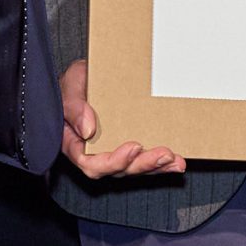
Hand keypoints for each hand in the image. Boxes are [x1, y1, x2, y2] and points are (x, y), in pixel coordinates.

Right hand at [57, 60, 182, 178]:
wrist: (86, 76)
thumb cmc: (74, 84)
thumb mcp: (69, 89)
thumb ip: (74, 108)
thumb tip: (88, 129)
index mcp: (75, 144)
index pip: (91, 163)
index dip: (113, 161)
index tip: (133, 147)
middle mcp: (95, 153)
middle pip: (118, 169)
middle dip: (143, 164)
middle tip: (164, 154)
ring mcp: (114, 150)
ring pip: (134, 168)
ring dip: (156, 167)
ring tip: (175, 161)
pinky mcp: (129, 146)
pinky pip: (144, 159)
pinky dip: (160, 163)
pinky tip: (176, 162)